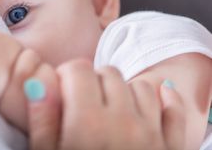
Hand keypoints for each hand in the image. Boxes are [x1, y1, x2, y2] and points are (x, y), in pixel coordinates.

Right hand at [26, 60, 184, 149]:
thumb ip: (42, 119)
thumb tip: (38, 82)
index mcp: (88, 123)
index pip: (79, 70)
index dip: (66, 76)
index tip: (62, 90)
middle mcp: (123, 122)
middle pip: (108, 74)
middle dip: (91, 81)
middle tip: (82, 103)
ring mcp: (151, 134)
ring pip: (138, 86)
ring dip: (122, 91)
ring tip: (109, 109)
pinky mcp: (171, 148)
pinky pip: (173, 110)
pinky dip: (164, 100)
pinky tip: (153, 101)